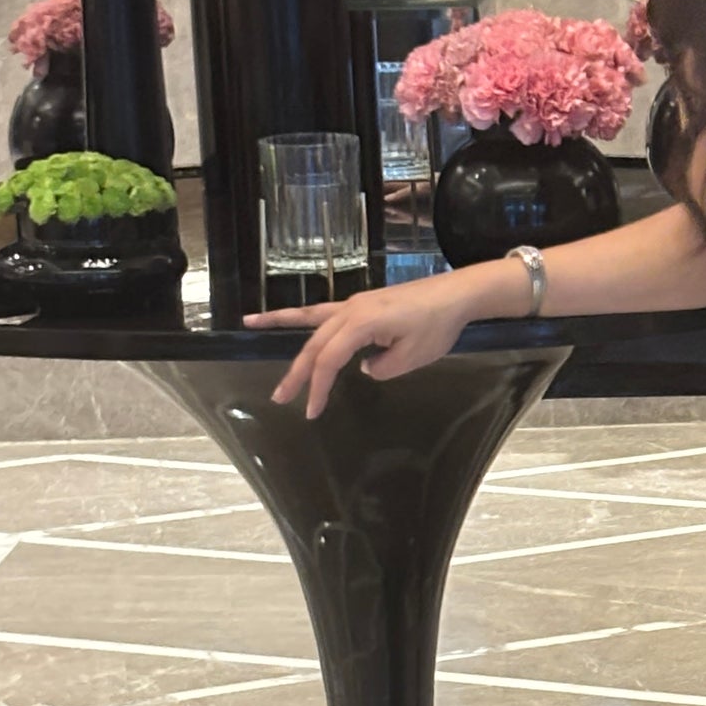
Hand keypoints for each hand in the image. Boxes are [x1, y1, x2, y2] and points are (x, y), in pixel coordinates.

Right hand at [242, 265, 493, 417]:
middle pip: (315, 344)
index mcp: (361, 323)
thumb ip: (384, 367)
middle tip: (280, 398)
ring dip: (281, 327)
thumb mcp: (413, 356)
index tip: (312, 411)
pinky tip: (285, 314)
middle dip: (296, 372)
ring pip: (311, 320)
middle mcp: (350, 310)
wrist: (456, 294)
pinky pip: (323, 310)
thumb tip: (364, 368)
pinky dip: (301, 312)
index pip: (329, 359)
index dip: (318, 387)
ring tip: (249, 325)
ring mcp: (353, 304)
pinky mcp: (360, 305)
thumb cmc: (438, 325)